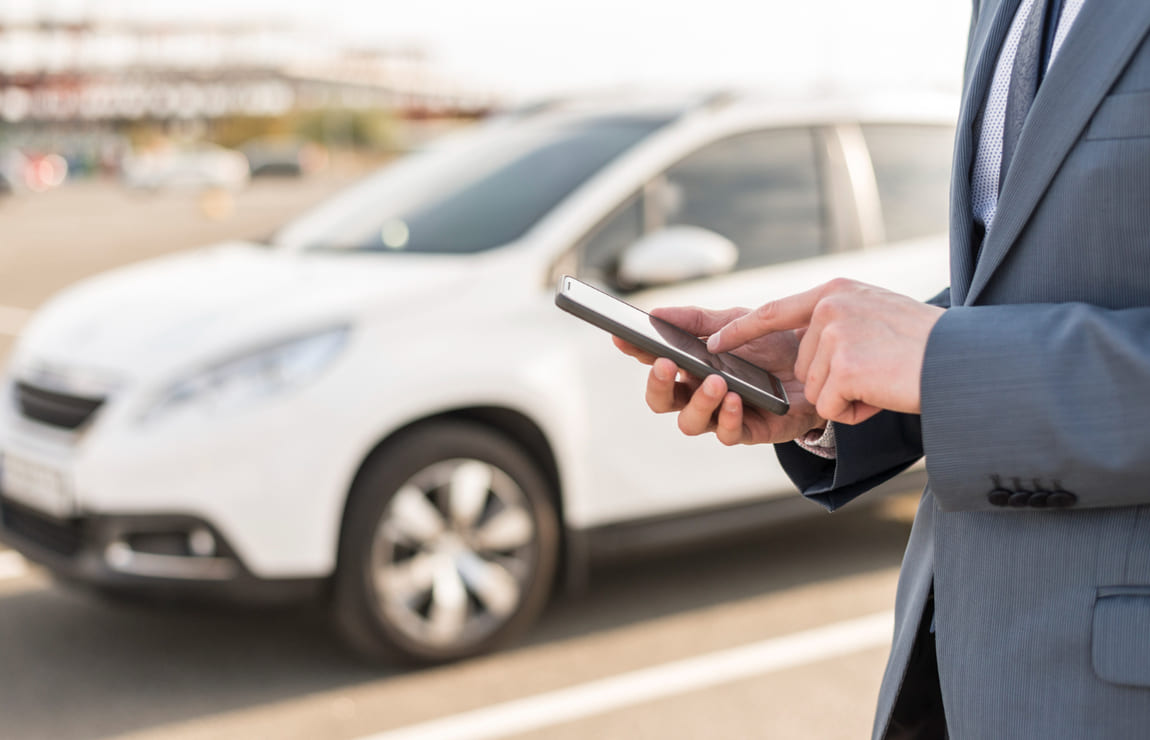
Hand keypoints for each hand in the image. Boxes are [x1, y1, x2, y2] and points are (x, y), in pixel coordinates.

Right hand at [613, 306, 822, 445]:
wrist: (819, 363)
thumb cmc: (773, 345)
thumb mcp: (736, 322)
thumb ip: (698, 320)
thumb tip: (656, 312)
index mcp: (691, 367)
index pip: (654, 362)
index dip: (635, 352)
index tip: (622, 338)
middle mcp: (699, 394)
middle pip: (661, 401)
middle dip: (657, 384)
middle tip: (665, 364)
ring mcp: (721, 415)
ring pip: (690, 422)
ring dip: (698, 402)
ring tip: (715, 381)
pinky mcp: (748, 431)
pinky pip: (727, 434)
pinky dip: (727, 417)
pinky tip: (735, 399)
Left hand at [707, 279, 944, 424]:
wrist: (965, 362)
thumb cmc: (930, 346)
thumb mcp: (877, 314)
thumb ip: (840, 321)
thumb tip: (811, 347)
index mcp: (836, 292)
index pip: (774, 312)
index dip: (741, 330)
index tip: (712, 342)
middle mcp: (830, 308)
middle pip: (803, 365)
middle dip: (835, 382)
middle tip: (878, 371)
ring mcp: (835, 336)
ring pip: (816, 389)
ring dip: (848, 397)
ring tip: (884, 379)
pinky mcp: (843, 367)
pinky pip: (830, 408)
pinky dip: (856, 412)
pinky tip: (883, 394)